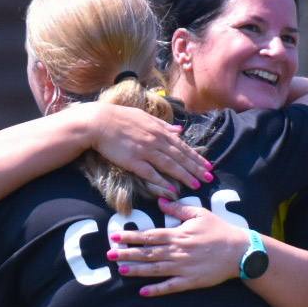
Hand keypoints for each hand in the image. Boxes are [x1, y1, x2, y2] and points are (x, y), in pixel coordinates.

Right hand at [86, 103, 212, 199]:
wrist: (97, 121)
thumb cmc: (120, 118)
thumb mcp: (145, 116)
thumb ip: (163, 125)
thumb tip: (180, 130)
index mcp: (159, 130)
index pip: (183, 146)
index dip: (196, 157)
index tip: (208, 166)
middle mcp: (156, 140)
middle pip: (180, 157)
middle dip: (196, 169)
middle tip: (209, 179)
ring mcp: (145, 151)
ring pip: (170, 165)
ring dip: (185, 176)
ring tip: (197, 185)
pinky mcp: (133, 161)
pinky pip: (151, 173)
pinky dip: (163, 182)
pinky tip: (173, 190)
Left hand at [108, 198, 248, 296]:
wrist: (239, 251)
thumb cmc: (220, 230)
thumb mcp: (200, 214)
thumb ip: (179, 208)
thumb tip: (161, 201)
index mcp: (178, 234)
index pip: (150, 235)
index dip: (132, 236)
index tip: (116, 236)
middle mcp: (177, 251)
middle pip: (148, 252)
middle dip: (128, 253)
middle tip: (110, 255)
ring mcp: (183, 267)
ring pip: (155, 269)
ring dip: (137, 270)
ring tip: (121, 269)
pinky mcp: (191, 281)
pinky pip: (170, 286)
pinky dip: (156, 290)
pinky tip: (143, 292)